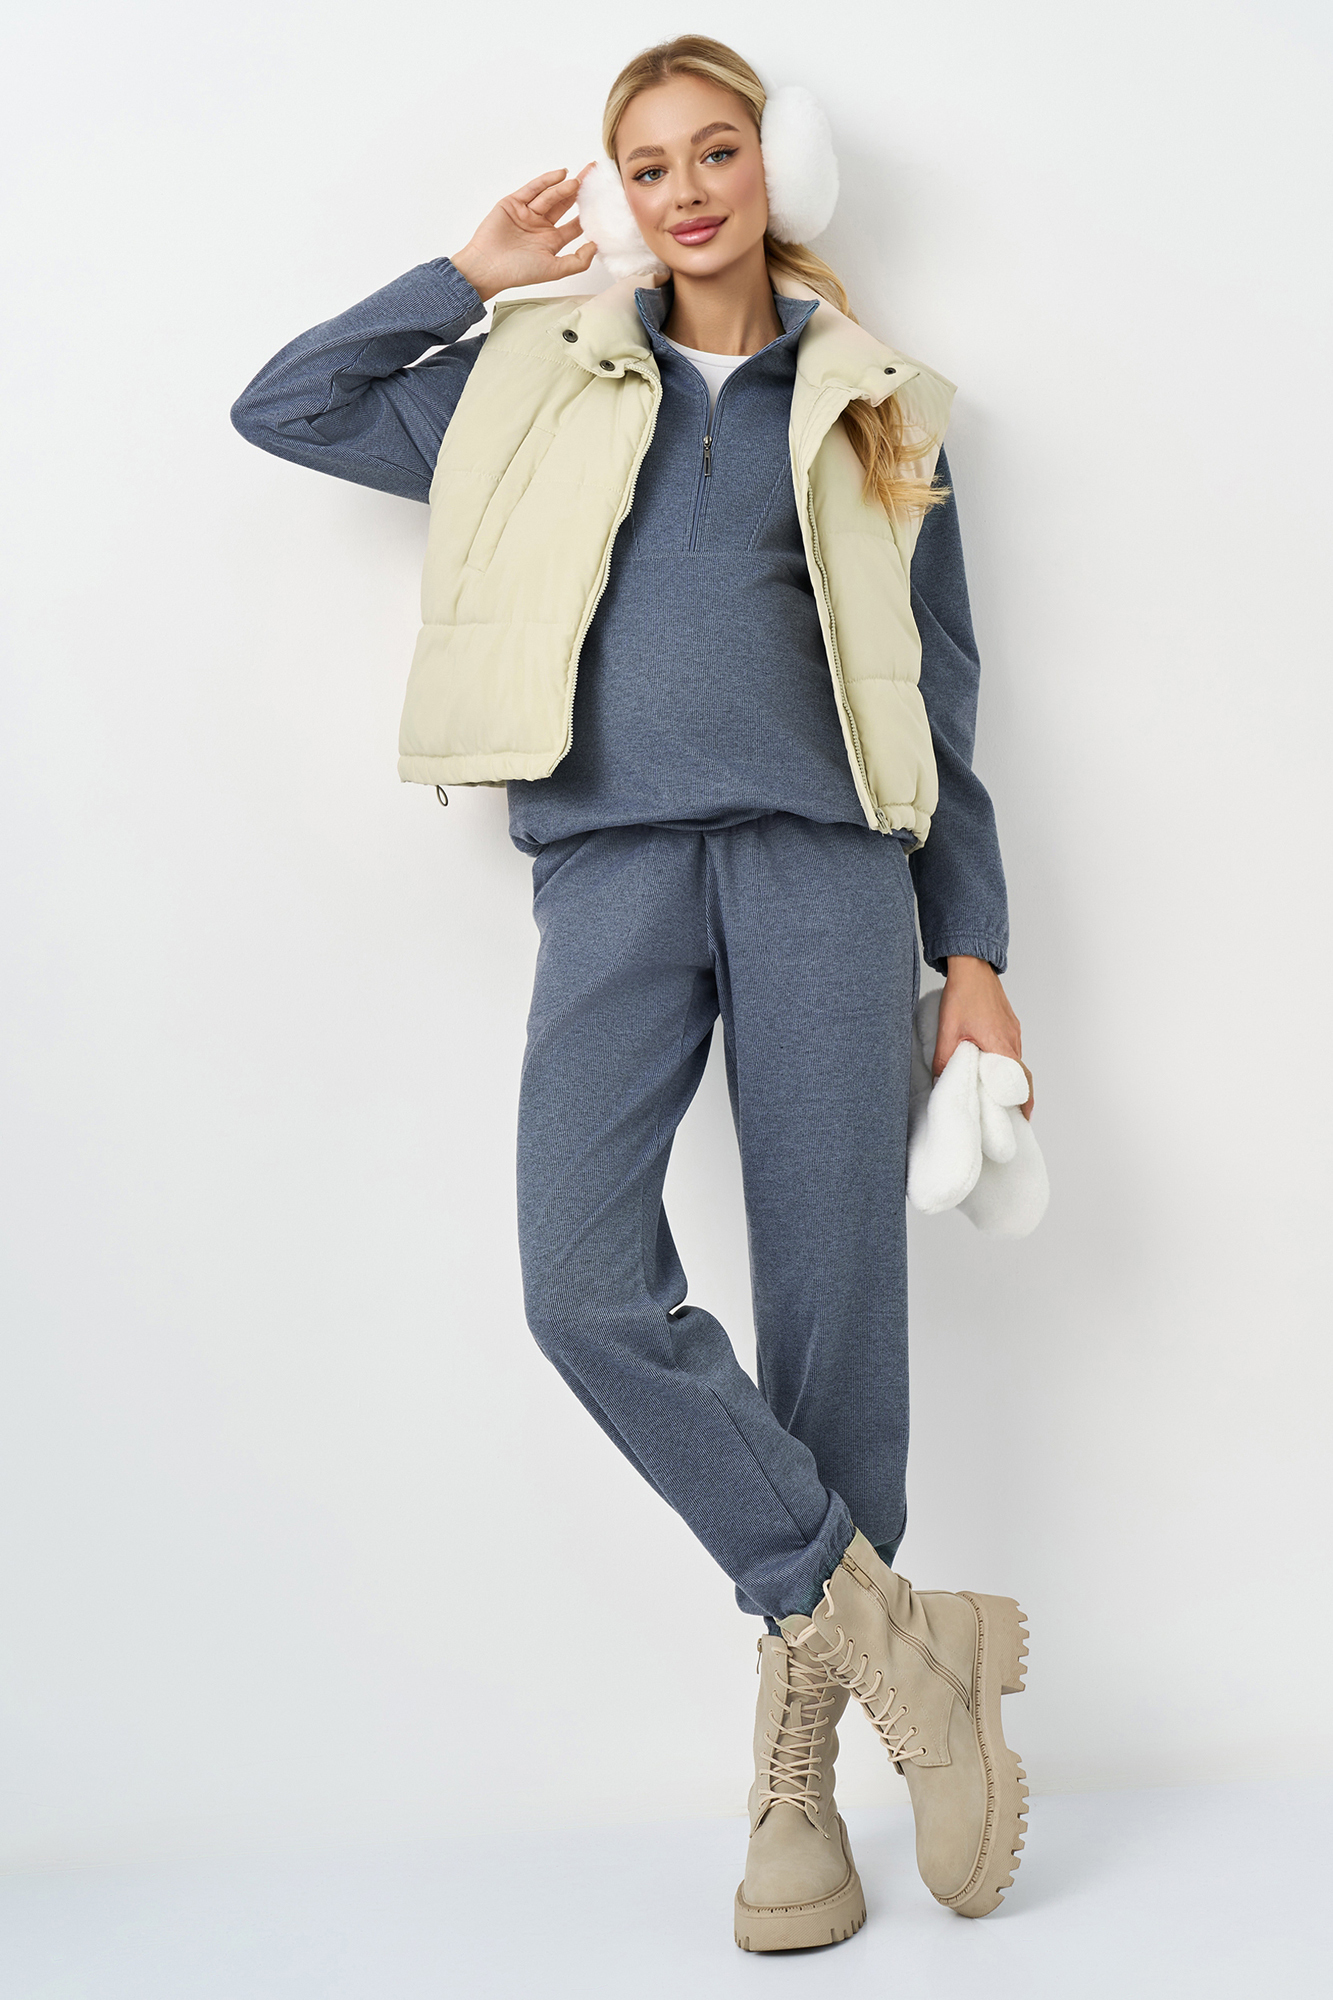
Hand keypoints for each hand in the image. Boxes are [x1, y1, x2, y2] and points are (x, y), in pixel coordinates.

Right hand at [452, 165, 597, 301]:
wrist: (486, 266)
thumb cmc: (517, 272)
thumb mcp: (554, 270)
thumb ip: (577, 261)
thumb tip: (596, 246)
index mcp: (551, 242)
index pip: (574, 225)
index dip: (588, 215)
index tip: (602, 203)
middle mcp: (541, 226)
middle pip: (564, 205)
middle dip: (579, 192)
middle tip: (593, 178)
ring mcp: (527, 213)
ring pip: (550, 196)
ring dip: (564, 188)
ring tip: (579, 181)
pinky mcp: (514, 203)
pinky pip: (532, 189)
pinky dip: (546, 181)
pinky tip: (561, 174)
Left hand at [935, 956, 1033, 1118]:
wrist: (972, 965)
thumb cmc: (963, 994)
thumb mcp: (947, 1031)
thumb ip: (944, 1060)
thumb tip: (940, 1082)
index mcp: (1001, 1045)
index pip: (1022, 1080)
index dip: (1025, 1101)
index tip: (1023, 1118)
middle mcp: (1012, 1040)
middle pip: (1020, 1074)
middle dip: (1015, 1094)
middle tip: (1003, 1110)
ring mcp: (1013, 1031)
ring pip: (1014, 1061)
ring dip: (1008, 1077)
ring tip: (992, 1091)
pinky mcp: (1008, 1023)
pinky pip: (1010, 1048)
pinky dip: (1004, 1061)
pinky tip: (987, 1064)